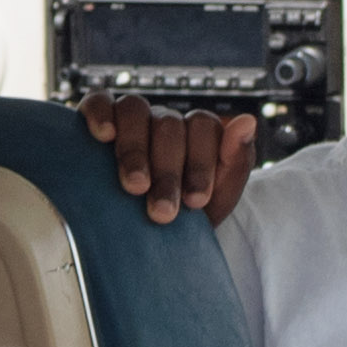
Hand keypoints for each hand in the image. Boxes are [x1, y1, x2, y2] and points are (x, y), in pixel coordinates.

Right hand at [83, 94, 260, 227]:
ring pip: (135, 110)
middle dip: (167, 172)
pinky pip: (98, 102)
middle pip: (168, 125)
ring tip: (135, 187)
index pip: (203, 127)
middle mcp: (164, 120)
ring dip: (135, 150)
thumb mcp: (219, 199)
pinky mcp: (98, 119)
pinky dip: (101, 114)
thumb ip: (237, 161)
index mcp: (197, 133)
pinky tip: (104, 136)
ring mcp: (131, 118)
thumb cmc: (184, 221)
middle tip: (162, 212)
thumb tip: (248, 120)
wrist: (144, 244)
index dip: (200, 164)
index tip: (195, 201)